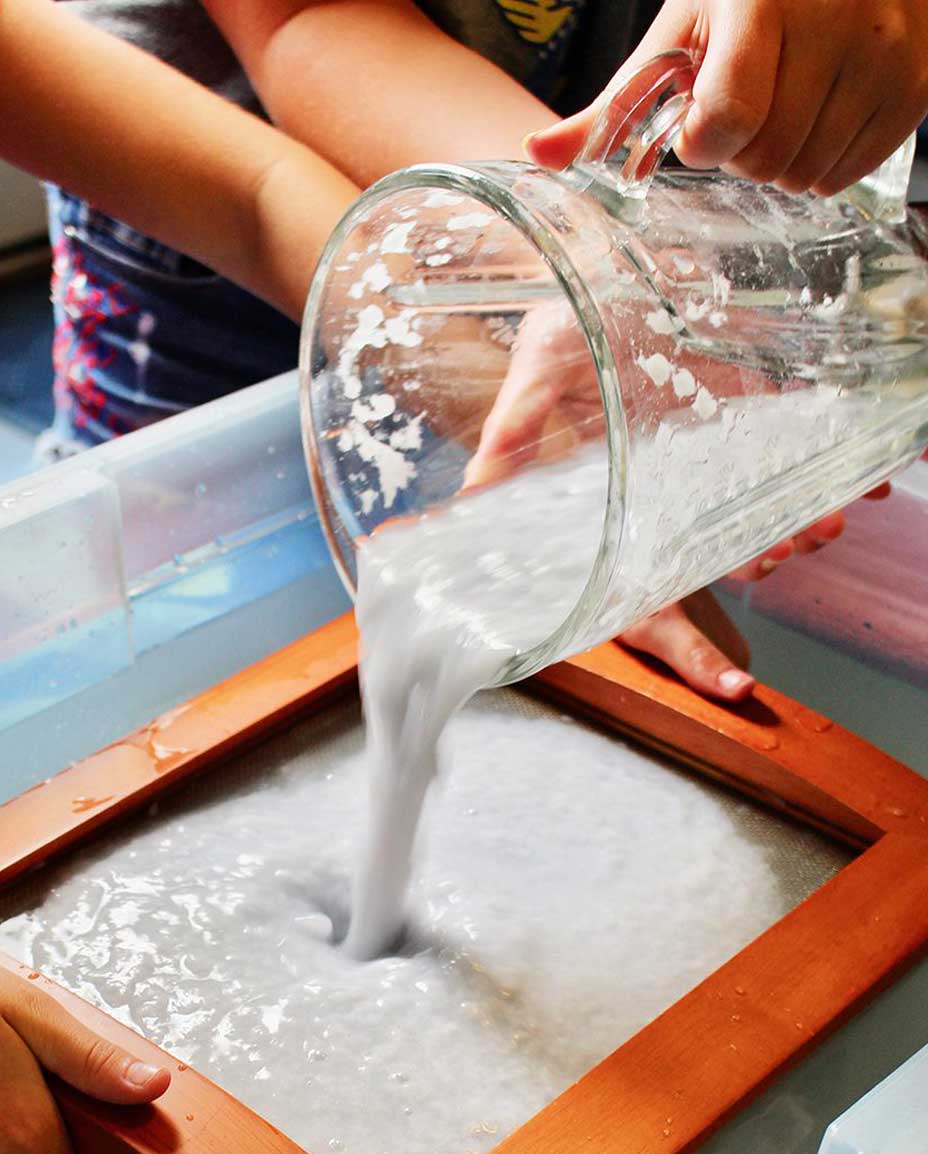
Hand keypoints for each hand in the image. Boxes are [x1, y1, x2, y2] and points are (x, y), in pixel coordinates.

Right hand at [463, 306, 895, 700]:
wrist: (596, 281)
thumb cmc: (558, 335)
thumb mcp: (533, 367)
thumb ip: (512, 428)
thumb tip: (474, 488)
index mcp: (611, 524)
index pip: (646, 609)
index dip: (690, 653)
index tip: (738, 687)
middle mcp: (662, 508)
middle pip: (714, 567)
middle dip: (758, 561)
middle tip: (790, 547)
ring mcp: (704, 468)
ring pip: (754, 518)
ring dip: (799, 521)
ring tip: (830, 518)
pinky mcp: (740, 422)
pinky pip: (786, 453)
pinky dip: (824, 462)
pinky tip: (866, 476)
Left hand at [527, 0, 927, 195]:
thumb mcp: (682, 32)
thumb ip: (616, 104)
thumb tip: (538, 156)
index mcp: (761, 3)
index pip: (728, 123)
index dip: (706, 139)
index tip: (705, 118)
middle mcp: (832, 22)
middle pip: (765, 160)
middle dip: (743, 152)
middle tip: (750, 105)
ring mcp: (882, 53)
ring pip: (807, 175)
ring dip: (782, 161)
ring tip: (785, 105)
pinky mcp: (914, 82)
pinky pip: (851, 173)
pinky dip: (825, 163)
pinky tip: (819, 116)